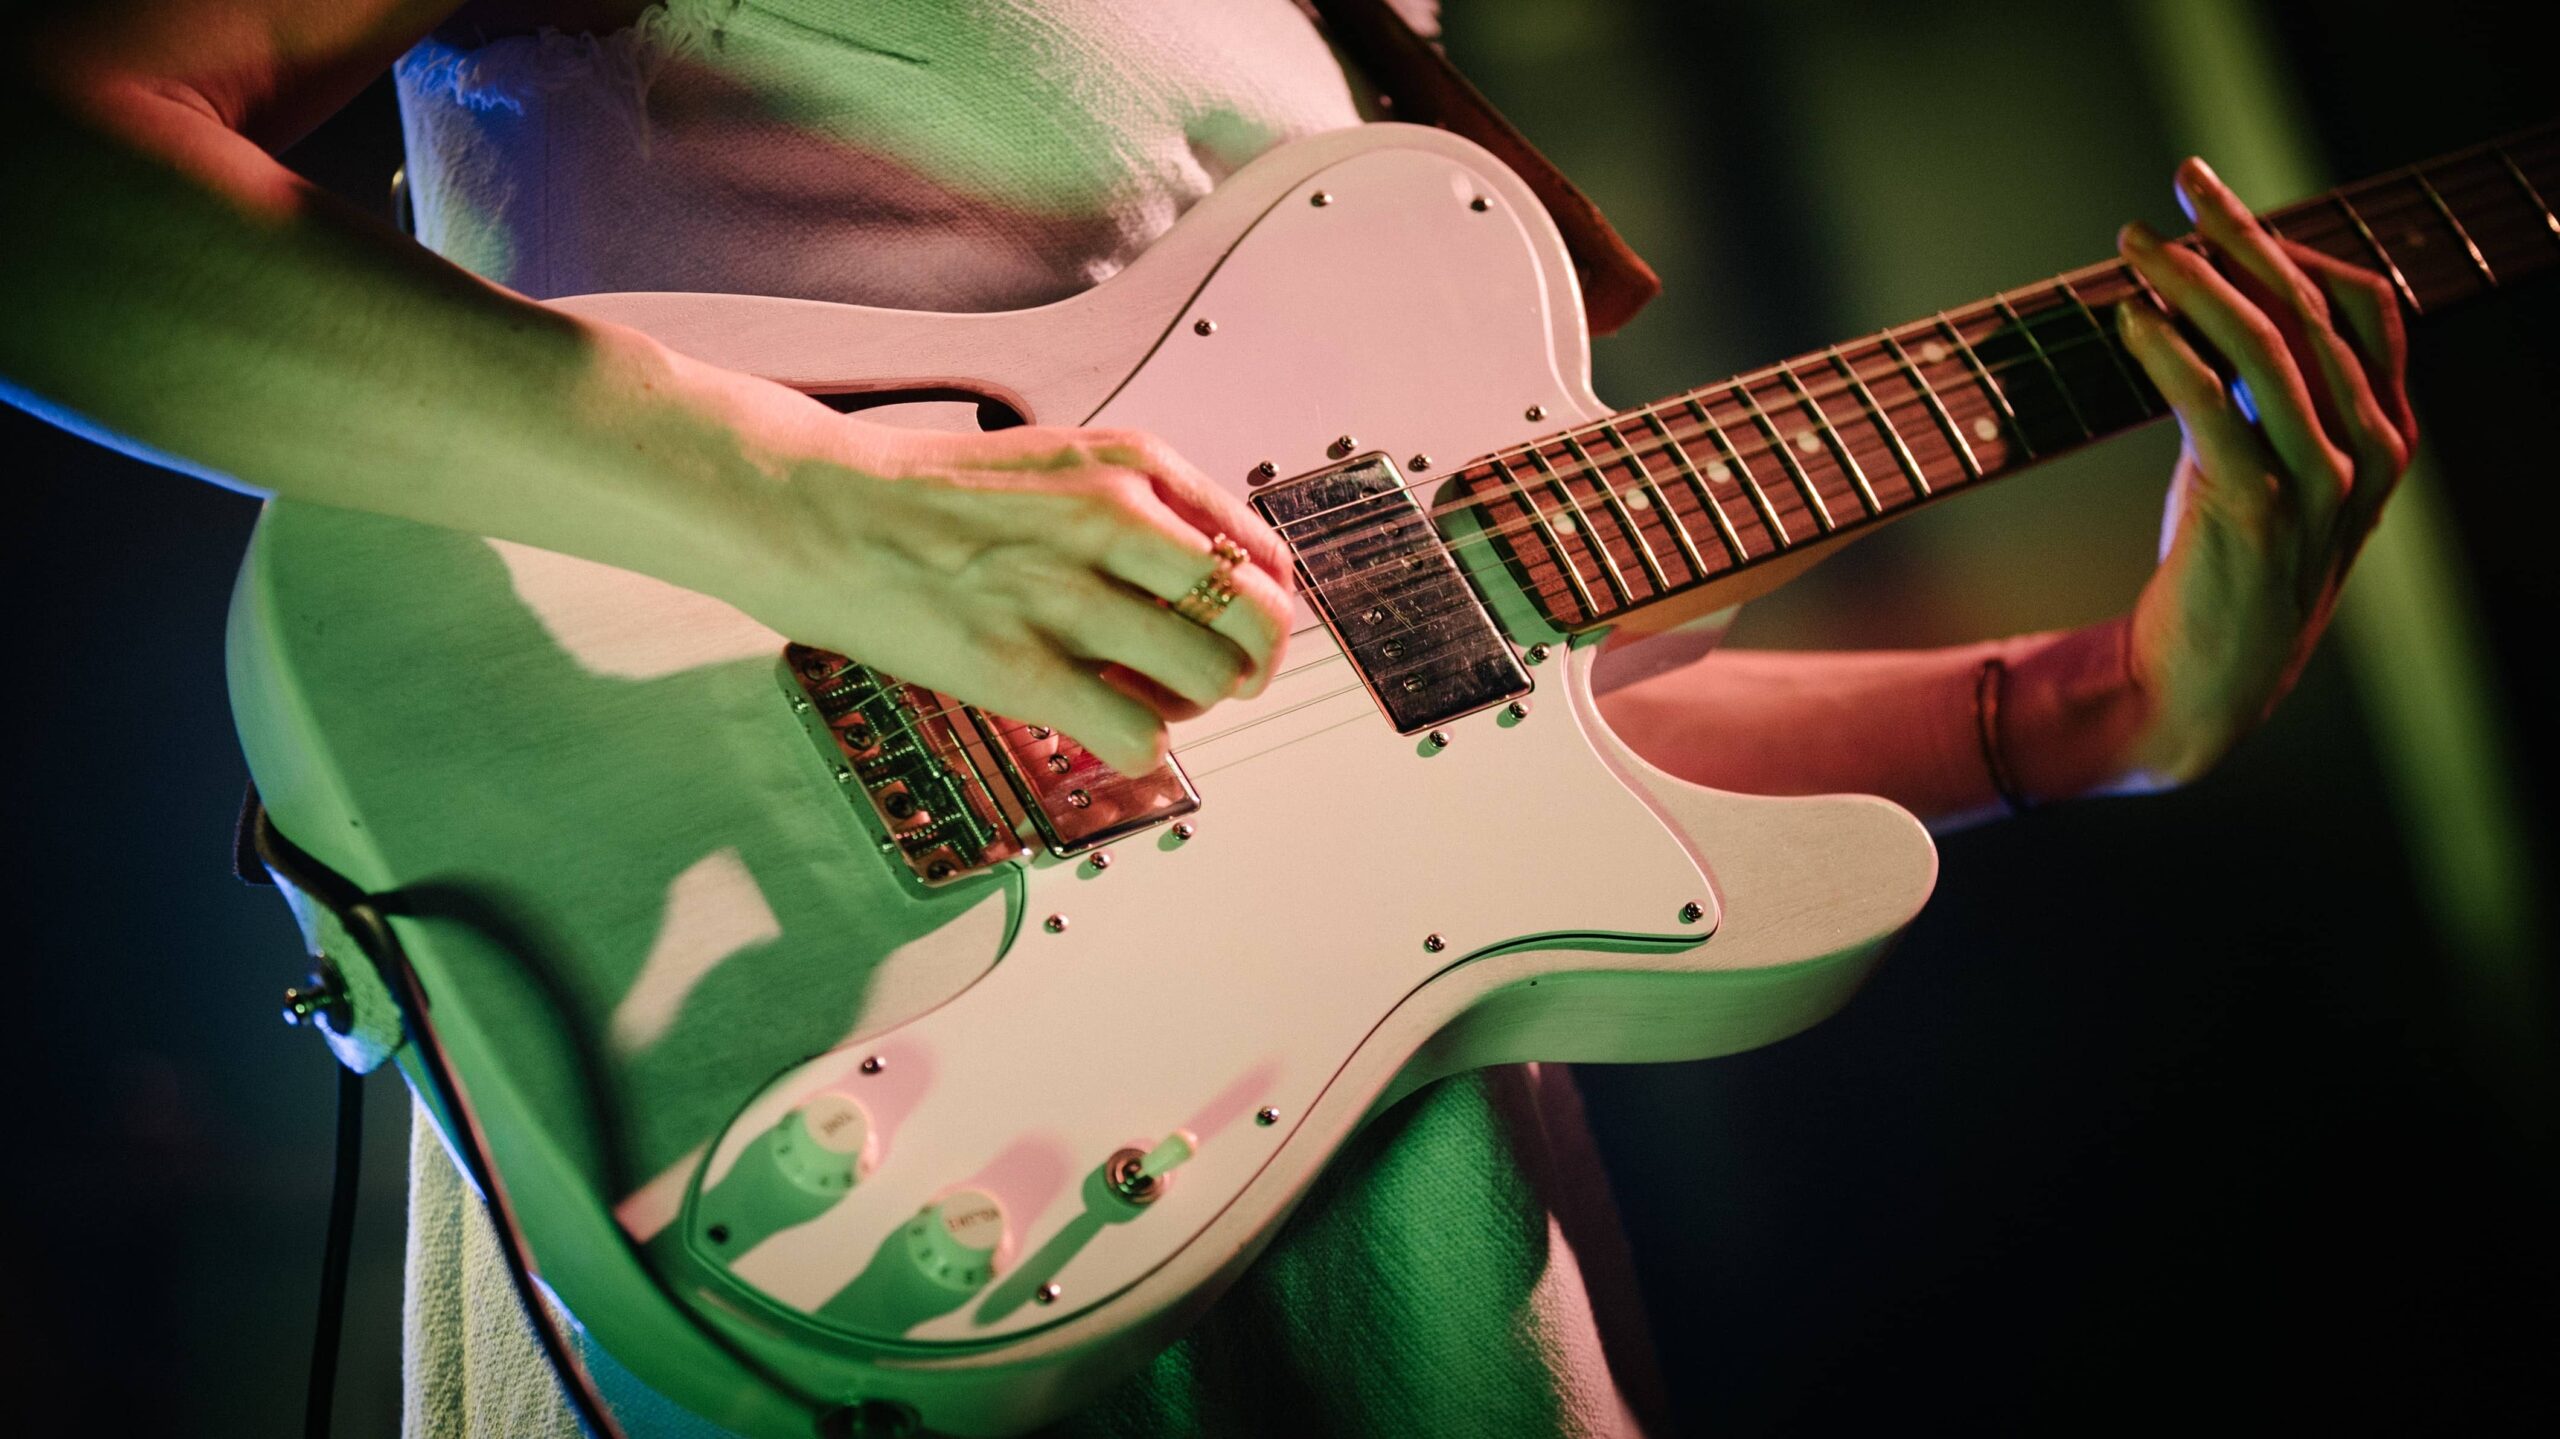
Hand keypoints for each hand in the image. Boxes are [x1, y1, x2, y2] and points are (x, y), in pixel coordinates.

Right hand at [734, 420, 1293, 774]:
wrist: (818, 509)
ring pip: (1210, 677)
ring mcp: (1066, 593)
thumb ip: (1142, 509)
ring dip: (1191, 706)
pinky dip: (1139, 746)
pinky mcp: (1018, 665)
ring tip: (1146, 698)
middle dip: (1253, 665)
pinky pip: (1139, 733)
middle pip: (1259, 616)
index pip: (1263, 553)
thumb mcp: (1061, 462)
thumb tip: (1217, 581)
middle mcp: (1113, 520)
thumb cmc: (933, 495)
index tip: (1241, 635)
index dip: (1267, 610)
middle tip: (1220, 682)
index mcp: (1132, 467)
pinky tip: (1104, 728)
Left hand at [2109, 157, 2416, 786]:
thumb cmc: (2227, 570)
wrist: (2202, 688)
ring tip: (2134, 247)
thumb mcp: (2265, 470)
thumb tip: (2201, 301)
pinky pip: (2210, 407)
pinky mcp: (2251, 511)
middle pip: (2312, 311)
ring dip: (2194, 283)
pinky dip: (2167, 353)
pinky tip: (2129, 320)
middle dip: (2241, 238)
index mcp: (2387, 438)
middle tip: (2178, 190)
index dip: (2295, 244)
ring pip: (2265, 348)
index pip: (2363, 308)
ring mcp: (2317, 485)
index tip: (2221, 205)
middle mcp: (2367, 454)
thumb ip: (2263, 399)